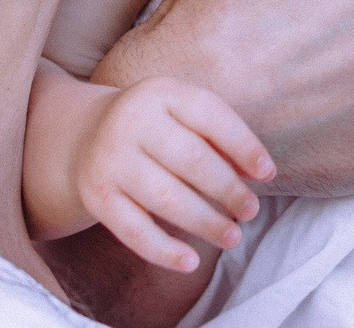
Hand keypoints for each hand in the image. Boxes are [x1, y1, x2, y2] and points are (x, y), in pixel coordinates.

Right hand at [69, 77, 275, 273]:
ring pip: (165, 198)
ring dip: (205, 221)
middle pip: (190, 160)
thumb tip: (258, 172)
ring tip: (233, 236)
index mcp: (160, 92)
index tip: (268, 174)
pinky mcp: (96, 196)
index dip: (243, 145)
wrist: (85, 136)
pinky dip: (164, 250)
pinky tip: (191, 262)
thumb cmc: (155, 129)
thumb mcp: (182, 115)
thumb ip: (219, 138)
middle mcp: (130, 120)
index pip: (210, 115)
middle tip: (251, 211)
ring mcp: (109, 159)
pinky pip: (134, 230)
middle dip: (227, 190)